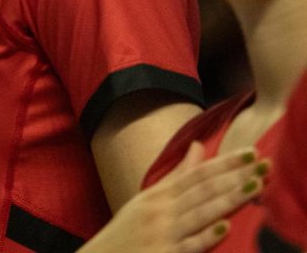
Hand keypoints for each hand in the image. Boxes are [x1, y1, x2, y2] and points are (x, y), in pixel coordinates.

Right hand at [81, 142, 269, 252]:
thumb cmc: (128, 231)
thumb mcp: (148, 199)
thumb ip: (177, 176)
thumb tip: (198, 147)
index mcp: (157, 195)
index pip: (197, 174)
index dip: (225, 163)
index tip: (250, 152)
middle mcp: (160, 210)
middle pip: (202, 189)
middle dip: (234, 176)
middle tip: (263, 164)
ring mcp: (163, 233)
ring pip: (201, 212)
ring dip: (229, 200)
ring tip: (255, 188)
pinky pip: (189, 245)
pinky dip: (206, 236)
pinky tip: (224, 227)